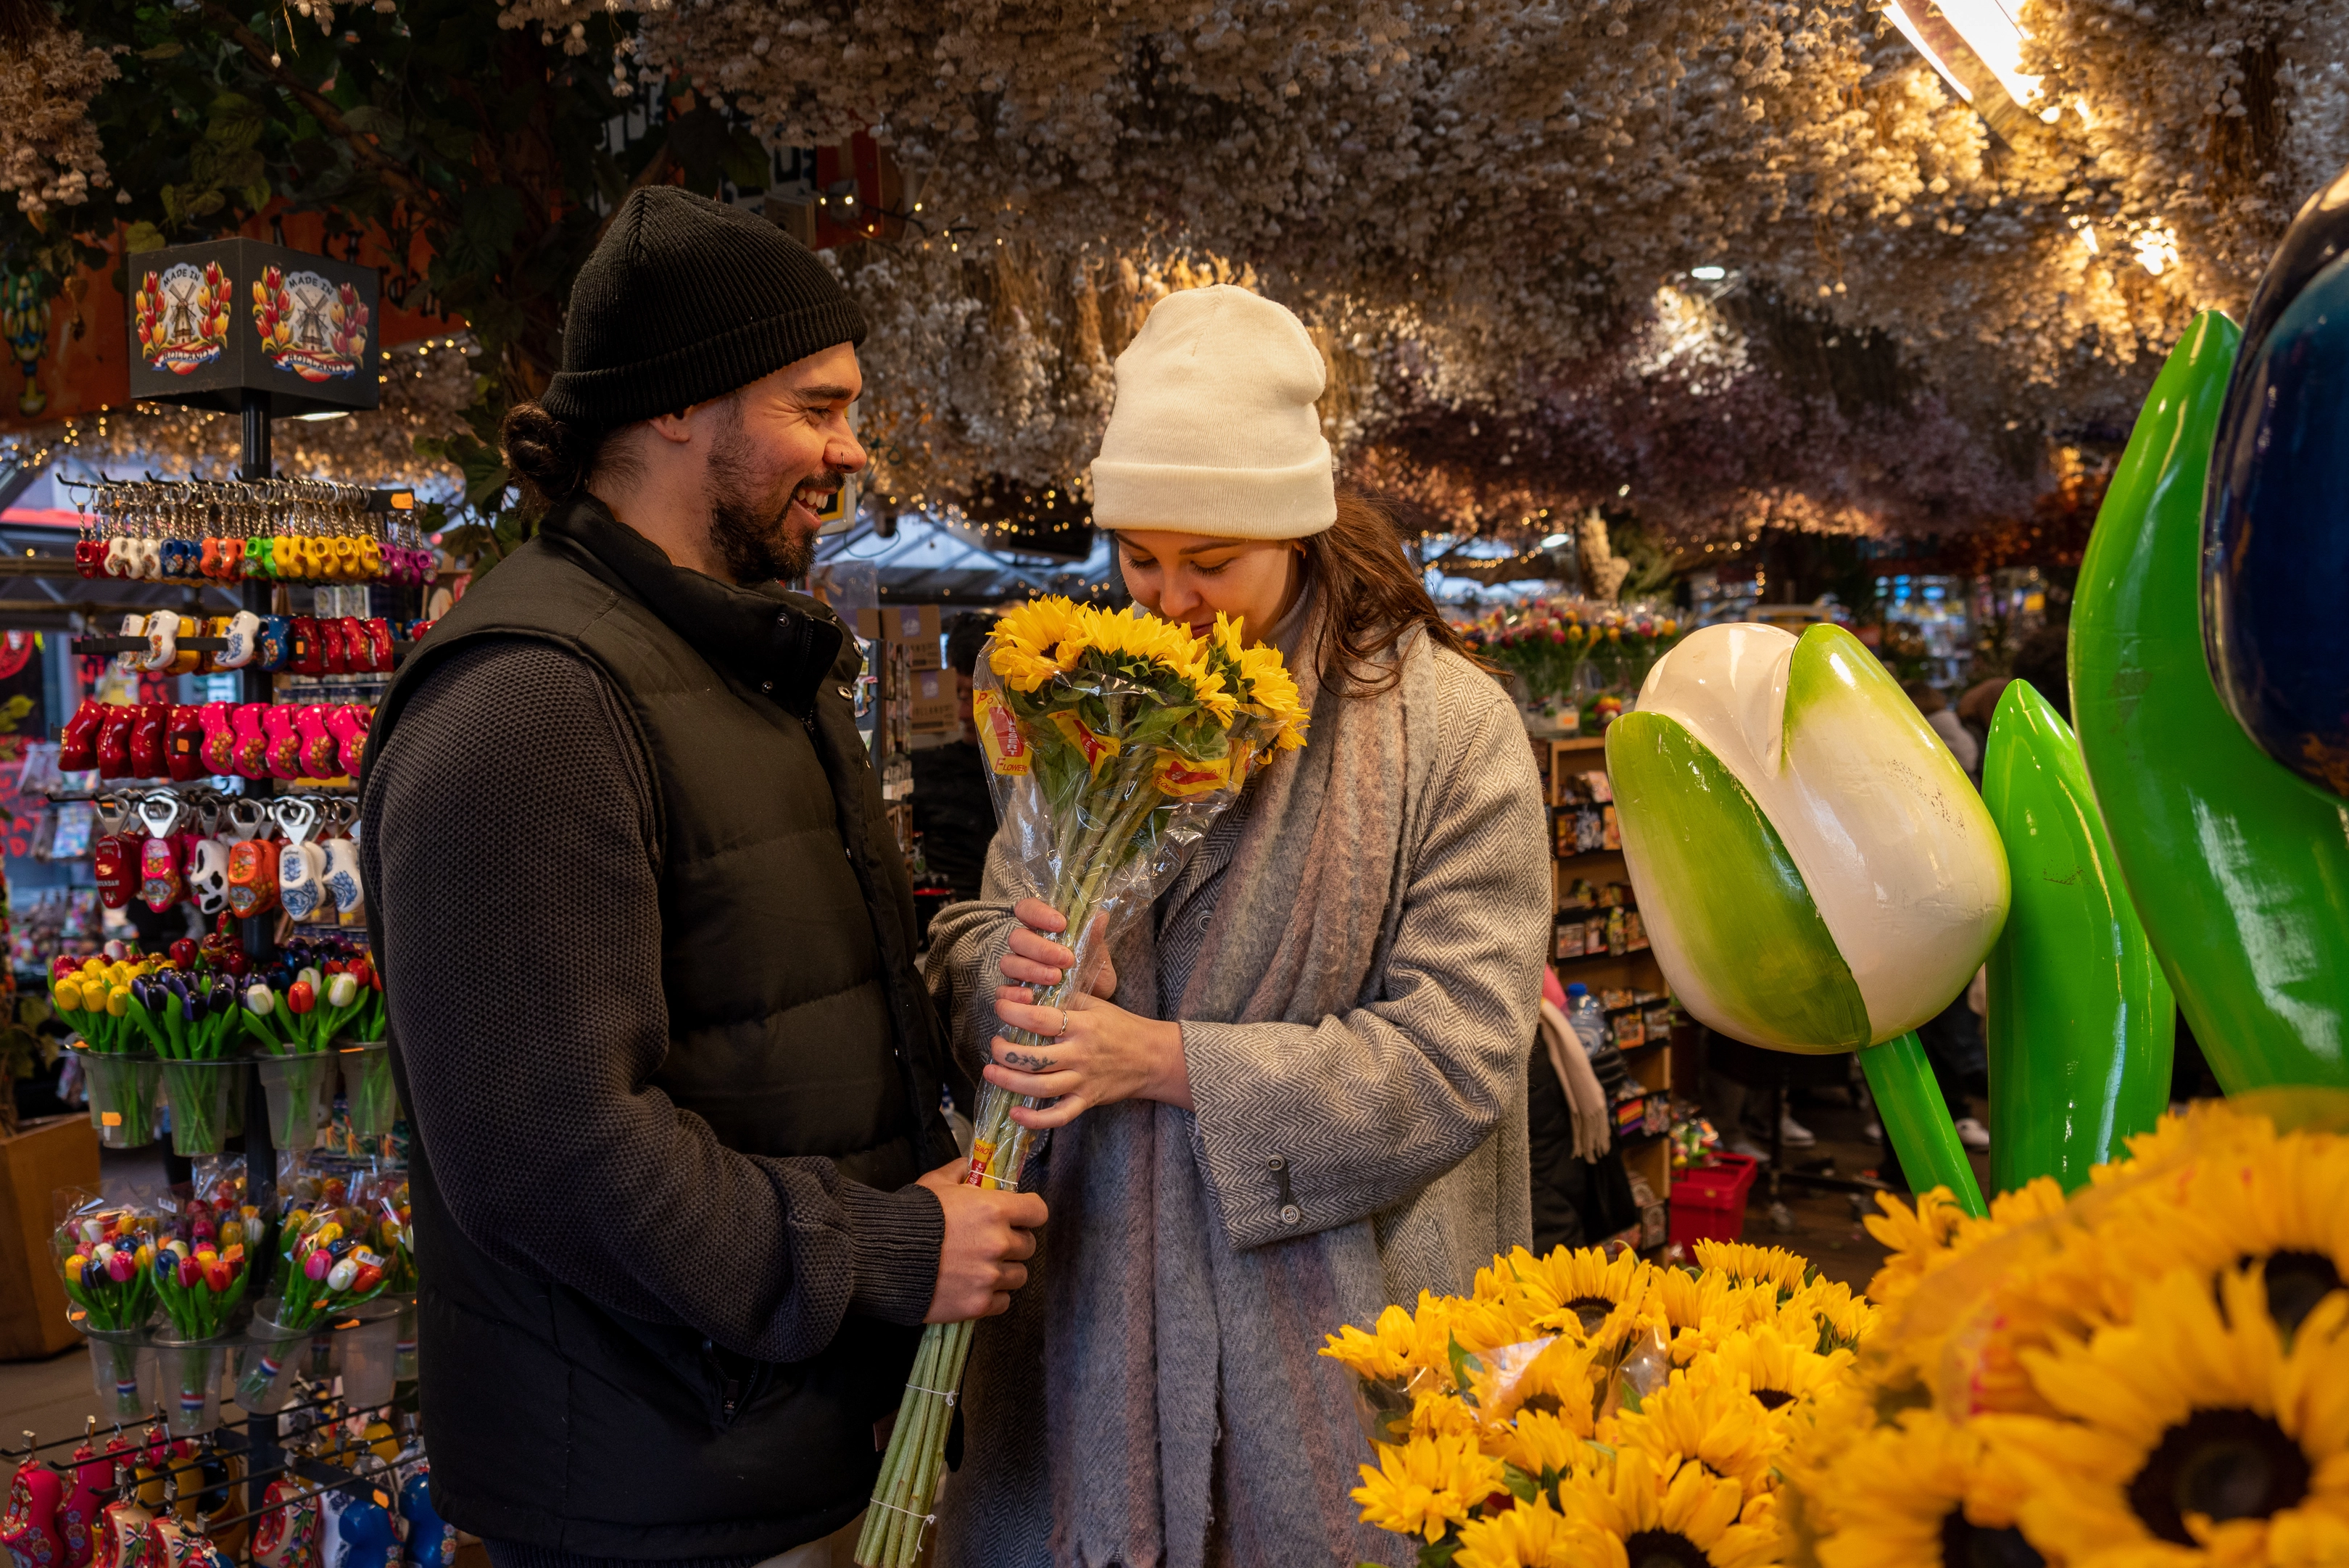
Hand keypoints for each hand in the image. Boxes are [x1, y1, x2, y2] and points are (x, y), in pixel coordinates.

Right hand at [917, 1159, 1046, 1323]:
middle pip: (1028, 1245)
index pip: (1037, 1211)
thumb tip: (968, 1166)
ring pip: (1018, 1275)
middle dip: (1012, 1243)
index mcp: (994, 1209)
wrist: (882, 1259)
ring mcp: (990, 1276)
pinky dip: (991, 1296)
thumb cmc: (909, 1217)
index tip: (1018, 1217)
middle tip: (990, 1243)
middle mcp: (999, 1243)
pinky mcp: (979, 1304)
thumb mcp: (934, 1184)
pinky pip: (1003, 1301)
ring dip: (1004, 1271)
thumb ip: (958, 1172)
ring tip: (980, 1267)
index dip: (1028, 1214)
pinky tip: (972, 1287)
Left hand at [985, 984, 1190, 1129]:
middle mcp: (1081, 1054)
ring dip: (1010, 1081)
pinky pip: (1059, 1116)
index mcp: (1082, 1025)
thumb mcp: (1096, 1005)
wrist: (1153, 1057)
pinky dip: (1035, 1119)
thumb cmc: (1121, 1027)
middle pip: (1034, 1058)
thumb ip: (1065, 1000)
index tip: (1000, 1007)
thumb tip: (1028, 994)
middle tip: (995, 1044)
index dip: (1013, 1013)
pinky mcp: (1087, 1101)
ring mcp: (1083, 1080)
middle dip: (1005, 1053)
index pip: (1040, 1019)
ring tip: (991, 1071)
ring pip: (1041, 1087)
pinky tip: (1015, 1113)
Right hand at [998, 898, 1117, 998]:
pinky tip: (1029, 997)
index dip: (1038, 913)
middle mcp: (1027, 947)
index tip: (1061, 924)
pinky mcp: (1015, 993)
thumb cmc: (1093, 975)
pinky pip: (1002, 991)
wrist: (1094, 1006)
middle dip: (1040, 948)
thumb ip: (1095, 938)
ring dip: (1031, 969)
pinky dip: (1012, 993)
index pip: (1028, 909)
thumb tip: (1100, 916)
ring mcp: (1019, 969)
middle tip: (1066, 959)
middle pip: (1017, 938)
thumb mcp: (1099, 957)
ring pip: (1009, 962)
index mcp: (1043, 929)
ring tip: (1056, 978)